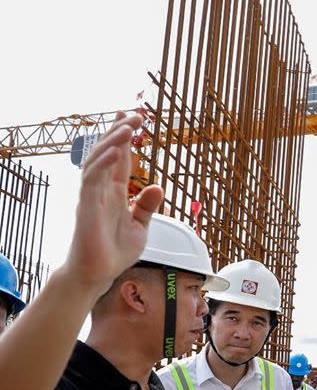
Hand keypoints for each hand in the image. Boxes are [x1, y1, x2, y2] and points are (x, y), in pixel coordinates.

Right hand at [64, 112, 164, 294]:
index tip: (135, 119)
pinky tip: (118, 152)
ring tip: (128, 127)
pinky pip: (93, 179)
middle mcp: (102, 190)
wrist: (98, 274)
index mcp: (114, 193)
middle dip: (120, 132)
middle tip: (137, 115)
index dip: (126, 138)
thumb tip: (158, 187)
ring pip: (98, 160)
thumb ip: (146, 207)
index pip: (120, 159)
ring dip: (113, 142)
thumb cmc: (114, 252)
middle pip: (108, 153)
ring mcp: (92, 196)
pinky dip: (104, 164)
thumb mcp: (140, 227)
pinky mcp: (86, 206)